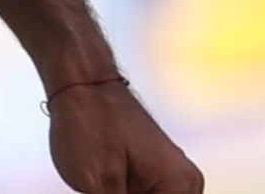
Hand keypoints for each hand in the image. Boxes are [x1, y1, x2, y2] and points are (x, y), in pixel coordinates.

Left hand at [48, 77, 202, 192]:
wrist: (80, 81)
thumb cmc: (89, 125)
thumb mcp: (97, 186)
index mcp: (180, 188)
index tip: (107, 192)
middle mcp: (185, 185)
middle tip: (102, 188)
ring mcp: (170, 179)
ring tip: (100, 185)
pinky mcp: (151, 175)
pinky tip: (101, 188)